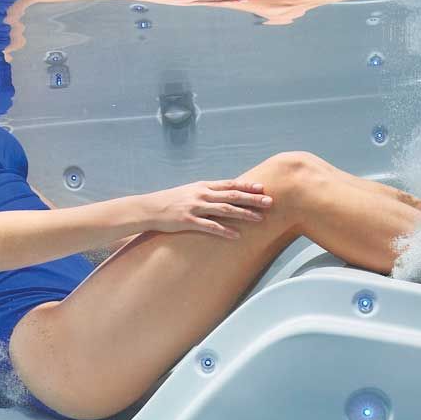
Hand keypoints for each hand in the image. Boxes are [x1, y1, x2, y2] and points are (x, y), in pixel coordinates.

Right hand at [133, 179, 272, 238]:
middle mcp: (202, 194)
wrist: (150, 208)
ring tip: (259, 219)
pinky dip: (224, 230)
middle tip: (269, 202)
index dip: (247, 186)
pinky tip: (236, 235)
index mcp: (204, 186)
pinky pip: (210, 226)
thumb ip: (208, 192)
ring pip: (225, 209)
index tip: (263, 188)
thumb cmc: (172, 200)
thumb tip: (226, 193)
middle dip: (252, 199)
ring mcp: (195, 207)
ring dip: (244, 214)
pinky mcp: (188, 221)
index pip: (230, 184)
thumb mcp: (191, 191)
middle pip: (232, 195)